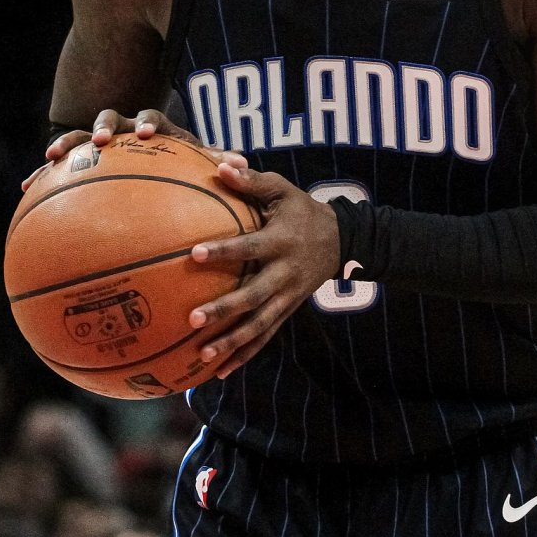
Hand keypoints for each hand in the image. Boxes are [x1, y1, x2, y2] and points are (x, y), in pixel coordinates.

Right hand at [21, 108, 246, 189]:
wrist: (151, 158)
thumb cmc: (179, 164)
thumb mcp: (196, 162)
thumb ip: (215, 161)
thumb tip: (244, 164)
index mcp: (153, 130)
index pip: (152, 119)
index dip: (148, 124)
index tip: (148, 134)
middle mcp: (123, 132)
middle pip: (109, 119)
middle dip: (103, 127)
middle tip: (100, 141)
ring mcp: (99, 143)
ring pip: (78, 137)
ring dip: (67, 143)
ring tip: (50, 157)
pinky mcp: (80, 160)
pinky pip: (59, 166)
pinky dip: (43, 173)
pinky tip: (25, 187)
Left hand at [187, 163, 340, 378]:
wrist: (342, 241)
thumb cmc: (301, 210)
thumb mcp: (282, 190)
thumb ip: (252, 181)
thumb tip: (220, 163)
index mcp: (281, 242)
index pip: (250, 247)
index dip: (224, 251)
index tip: (194, 253)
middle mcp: (285, 274)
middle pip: (254, 296)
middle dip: (225, 309)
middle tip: (193, 318)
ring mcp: (288, 297)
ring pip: (259, 325)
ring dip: (232, 342)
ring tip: (203, 355)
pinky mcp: (287, 311)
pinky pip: (265, 337)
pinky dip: (243, 355)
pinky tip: (219, 372)